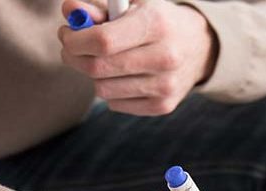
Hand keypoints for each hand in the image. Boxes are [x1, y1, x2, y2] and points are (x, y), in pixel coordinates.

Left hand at [58, 0, 216, 115]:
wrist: (199, 47)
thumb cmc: (157, 21)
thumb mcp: (133, 5)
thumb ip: (99, 7)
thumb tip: (70, 10)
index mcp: (157, 24)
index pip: (103, 41)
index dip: (76, 40)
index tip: (67, 35)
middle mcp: (165, 57)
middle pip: (98, 68)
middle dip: (74, 57)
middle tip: (71, 48)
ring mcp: (165, 86)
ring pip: (102, 89)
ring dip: (93, 74)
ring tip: (104, 60)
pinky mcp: (163, 106)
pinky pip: (116, 104)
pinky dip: (111, 90)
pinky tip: (122, 75)